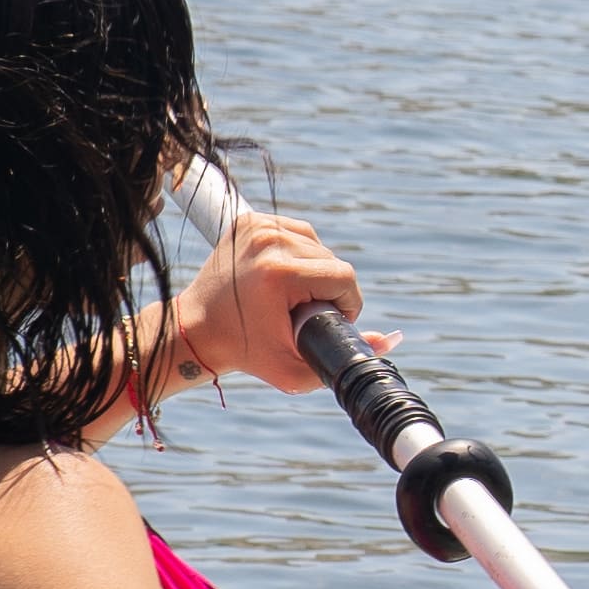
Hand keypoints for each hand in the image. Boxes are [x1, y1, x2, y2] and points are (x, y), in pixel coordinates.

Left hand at [163, 209, 365, 395]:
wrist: (195, 331)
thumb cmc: (246, 353)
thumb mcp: (298, 368)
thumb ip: (348, 357)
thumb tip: (393, 338)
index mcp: (279, 272)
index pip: (344, 277)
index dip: (345, 305)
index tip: (325, 321)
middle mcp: (268, 241)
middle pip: (332, 260)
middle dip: (328, 290)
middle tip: (304, 313)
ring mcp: (257, 226)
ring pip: (318, 245)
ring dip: (316, 271)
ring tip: (294, 296)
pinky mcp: (250, 220)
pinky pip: (297, 232)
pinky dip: (300, 254)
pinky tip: (285, 277)